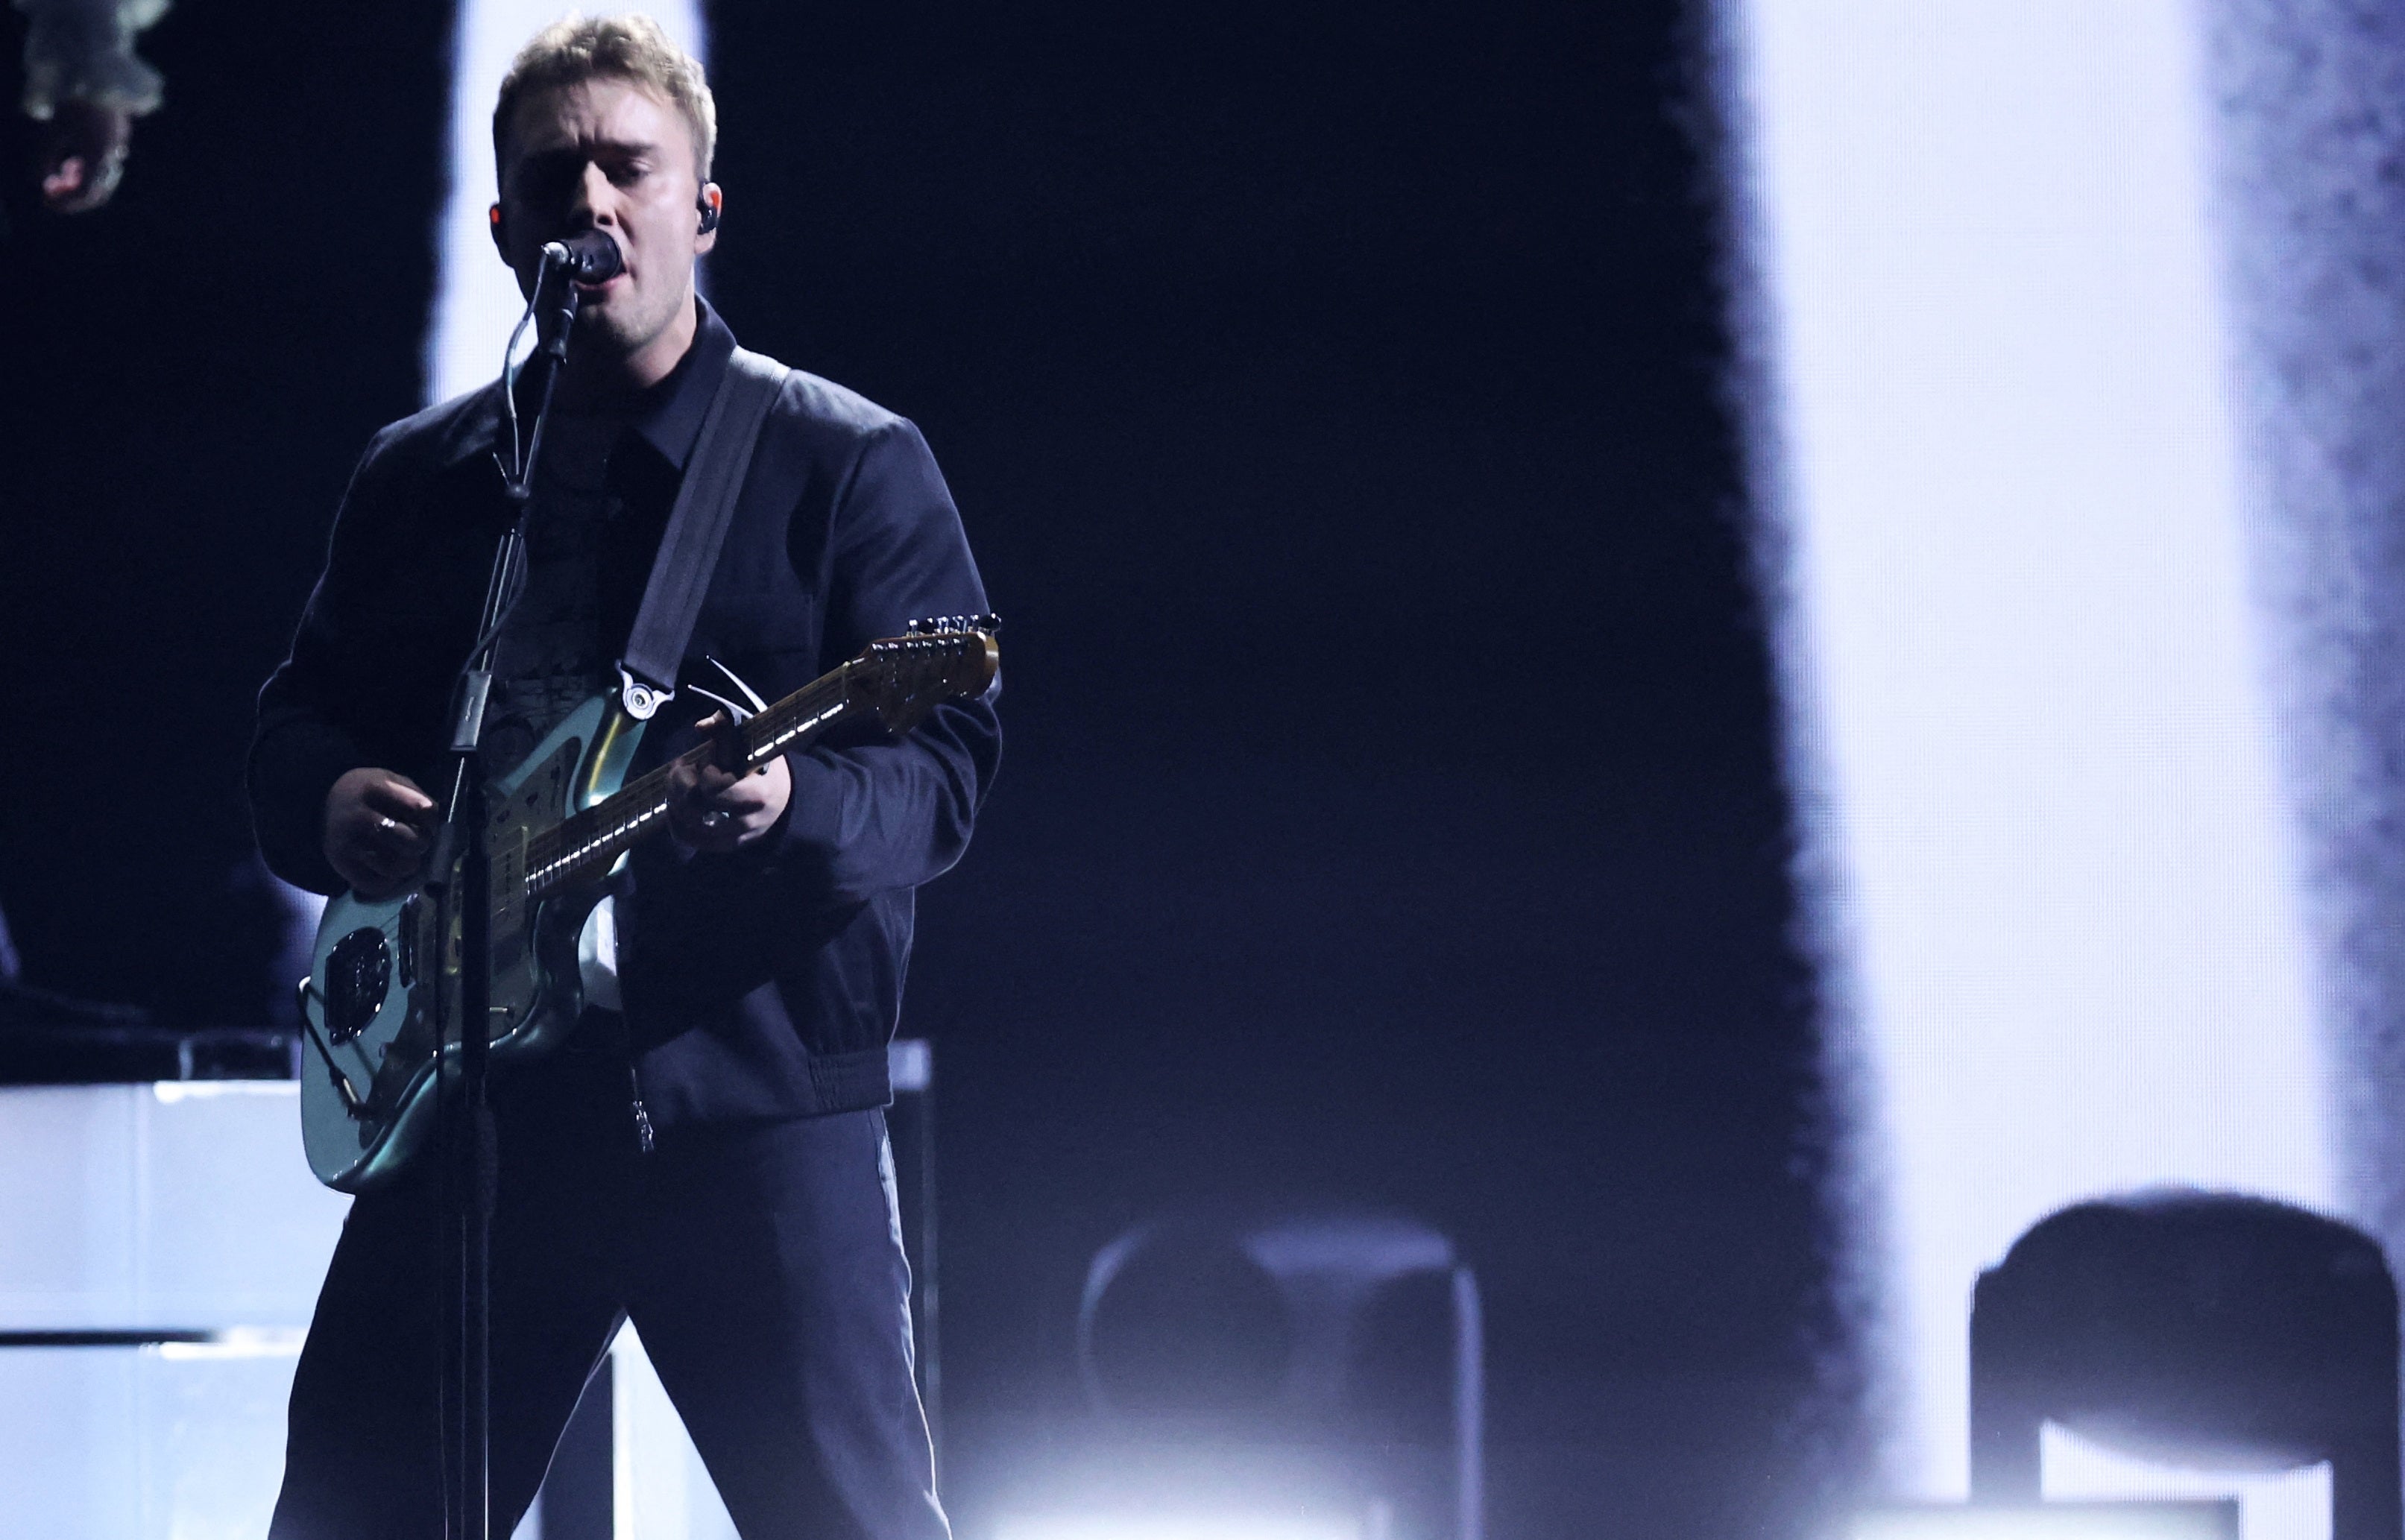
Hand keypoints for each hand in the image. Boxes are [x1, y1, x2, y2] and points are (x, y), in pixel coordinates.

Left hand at [40, 100, 131, 212]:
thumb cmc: (71, 104)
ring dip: (79, 183)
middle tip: (50, 192)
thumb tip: (41, 183)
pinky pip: (104, 169)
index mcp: (98, 157)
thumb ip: (44, 159)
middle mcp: (113, 158)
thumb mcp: (52, 132)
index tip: (46, 201)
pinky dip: (87, 173)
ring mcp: (118, 151)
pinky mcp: (118, 144)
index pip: (84, 193)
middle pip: (96, 192)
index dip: (65, 202)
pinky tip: (73, 162)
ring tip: (62, 171)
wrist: (95, 78)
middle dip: (72, 195)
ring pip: (101, 182)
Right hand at [324, 768, 437, 898]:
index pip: (422, 808)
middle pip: (409, 841)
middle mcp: (358, 816)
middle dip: (421, 844)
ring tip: (405, 857)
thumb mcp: (390, 780)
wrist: (325, 803)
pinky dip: (390, 881)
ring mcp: (347, 842)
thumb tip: (436, 824)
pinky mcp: (340, 864)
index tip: (428, 822)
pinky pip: (376, 884)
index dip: (432, 820)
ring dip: (409, 865)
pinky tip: (389, 869)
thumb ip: (415, 796)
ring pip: (395, 867)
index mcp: (375, 788)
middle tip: (417, 842)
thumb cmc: (369, 794)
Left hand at [667, 711, 790, 852]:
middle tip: (681, 770)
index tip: (701, 760)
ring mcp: (733, 837)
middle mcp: (745, 820)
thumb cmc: (766, 768)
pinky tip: (676, 804)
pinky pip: (687, 837)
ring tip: (679, 785)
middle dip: (679, 783)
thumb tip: (701, 727)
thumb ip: (727, 729)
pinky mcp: (723, 846)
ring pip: (686, 823)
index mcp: (757, 793)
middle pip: (694, 806)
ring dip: (674, 799)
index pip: (713, 787)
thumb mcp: (753, 744)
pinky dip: (675, 819)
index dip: (700, 771)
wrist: (786, 801)